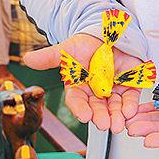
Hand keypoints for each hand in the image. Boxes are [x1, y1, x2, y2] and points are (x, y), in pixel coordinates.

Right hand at [22, 34, 147, 133]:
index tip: (84, 116)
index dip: (80, 109)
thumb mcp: (67, 49)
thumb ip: (49, 57)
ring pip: (114, 107)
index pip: (77, 101)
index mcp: (78, 87)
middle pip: (97, 108)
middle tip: (104, 124)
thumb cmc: (85, 45)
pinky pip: (131, 97)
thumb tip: (27, 59)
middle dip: (100, 117)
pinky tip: (130, 111)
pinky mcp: (129, 85)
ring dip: (116, 116)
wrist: (106, 33)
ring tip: (117, 124)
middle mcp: (95, 92)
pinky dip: (131, 105)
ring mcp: (113, 90)